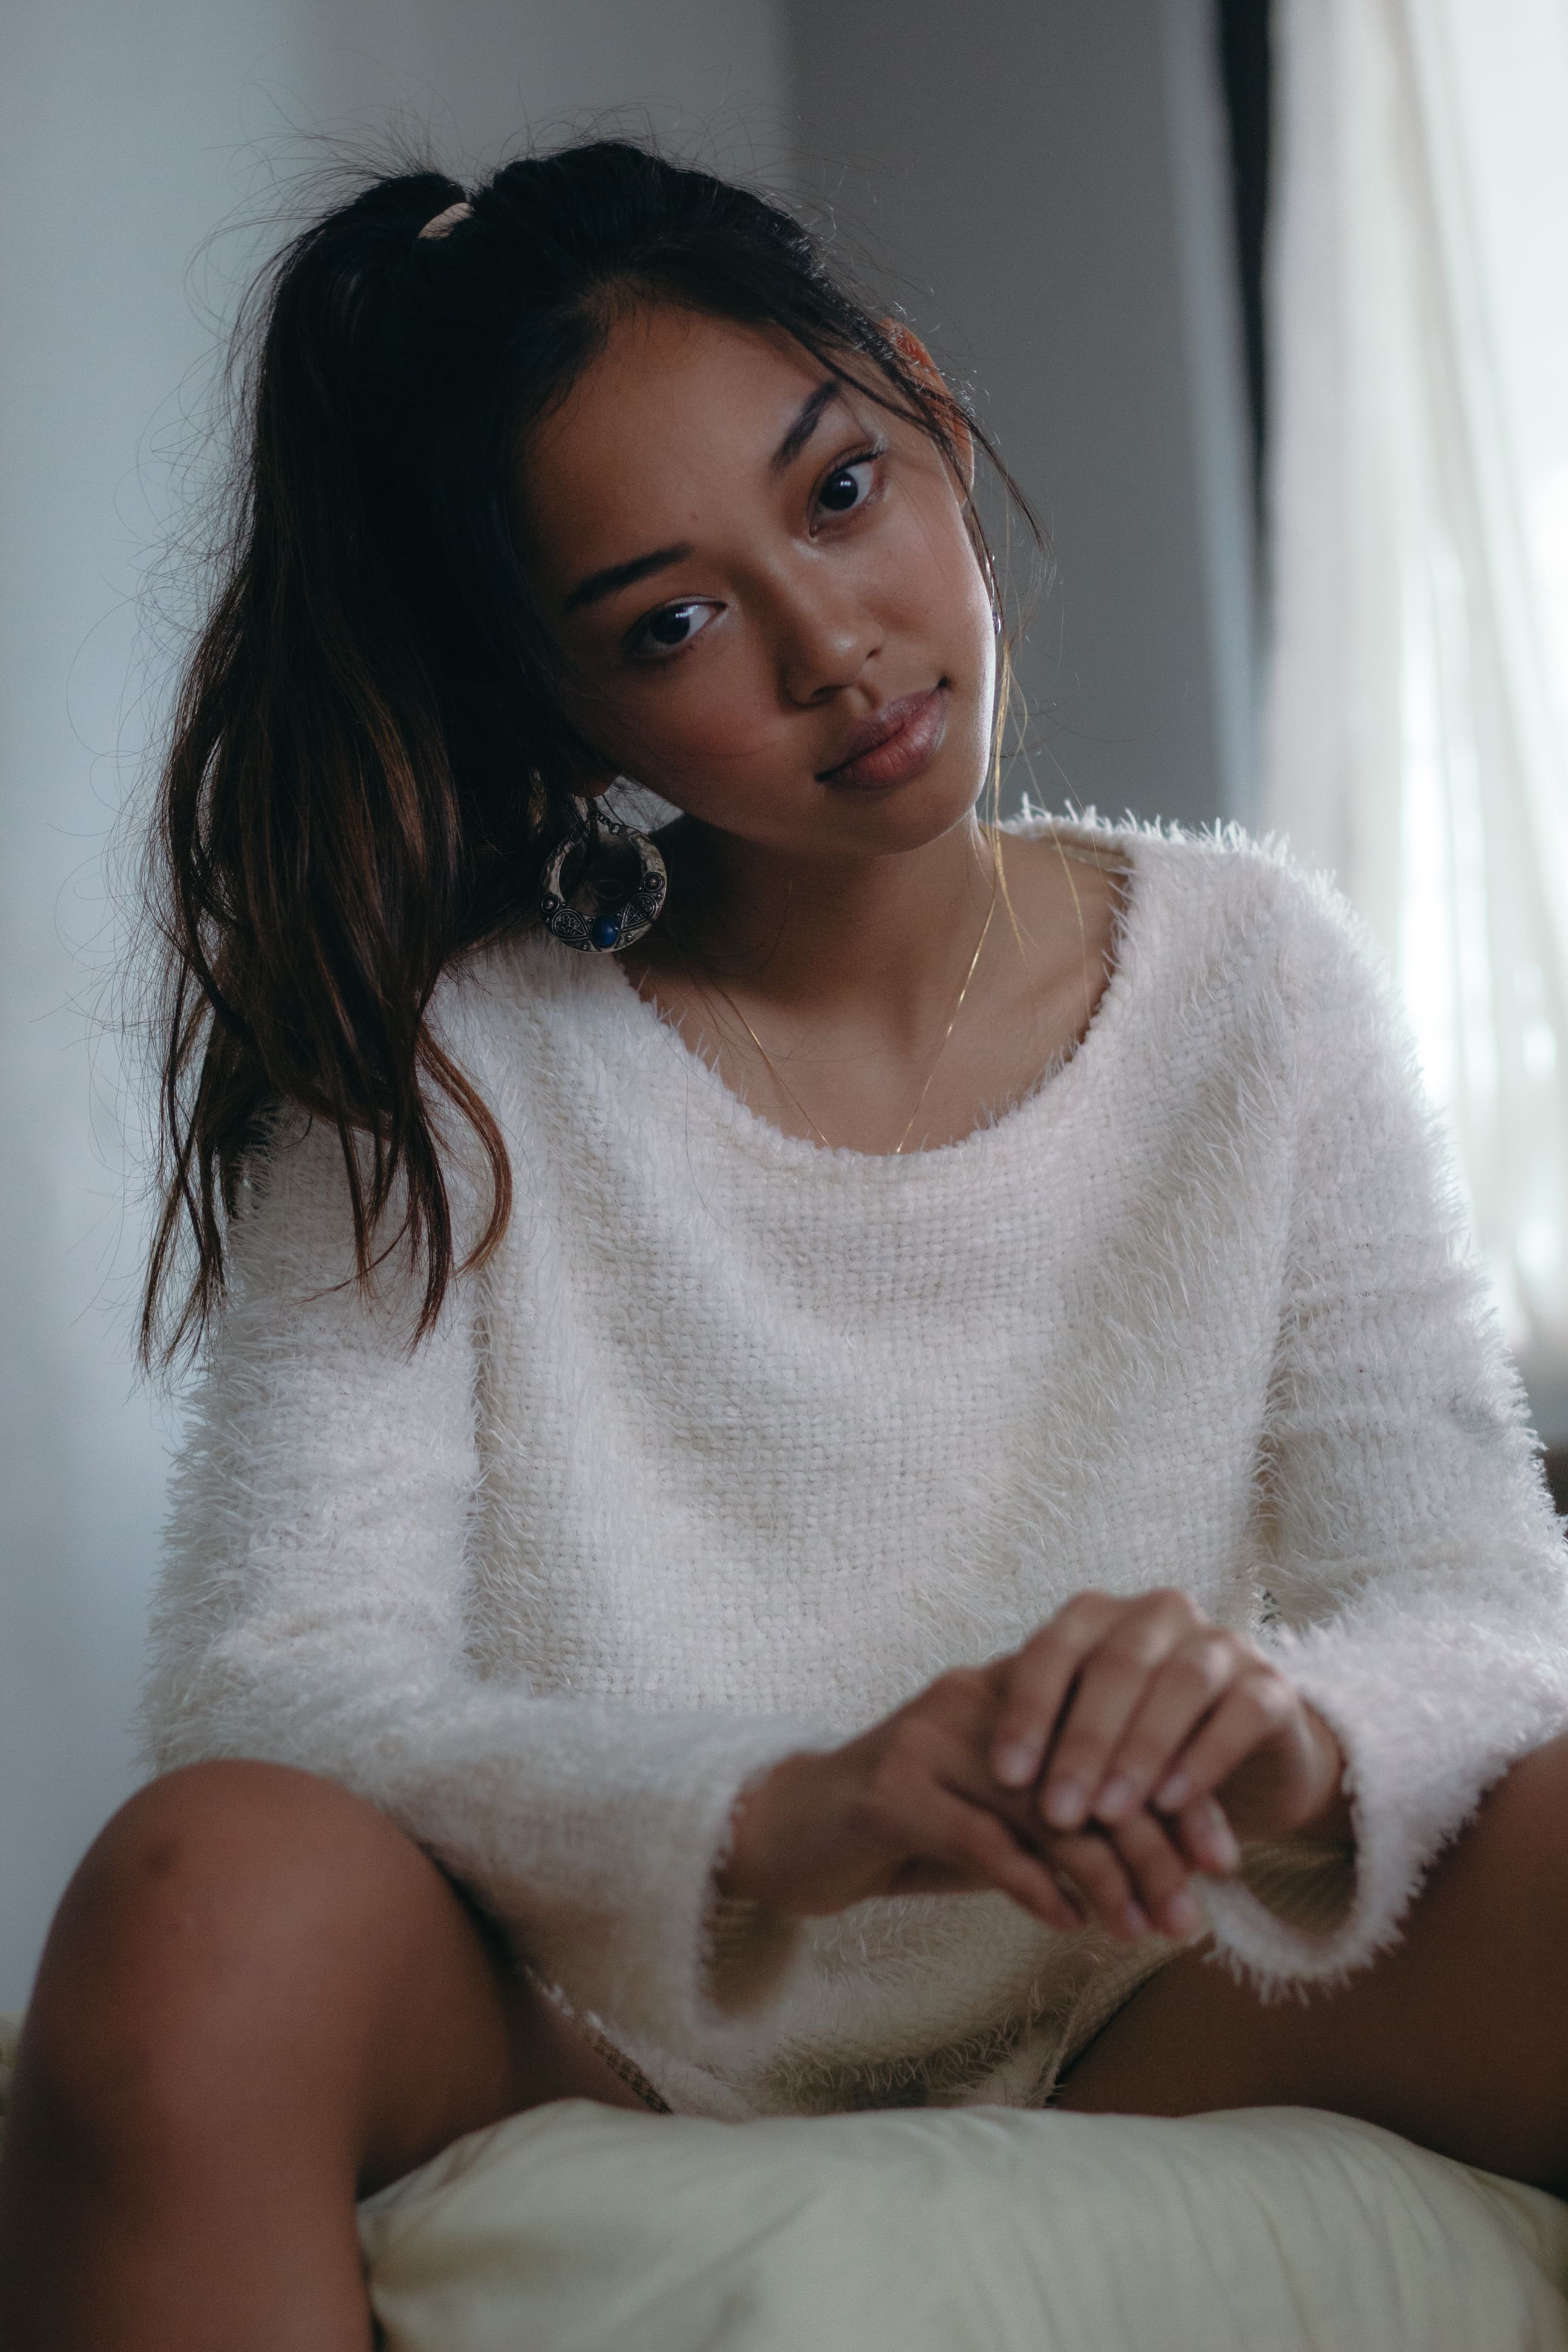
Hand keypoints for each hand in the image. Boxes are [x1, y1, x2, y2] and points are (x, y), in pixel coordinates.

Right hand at [719, 1657, 1251, 1942]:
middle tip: (1193, 1915)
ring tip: (1147, 1931)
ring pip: (1045, 1809)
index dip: (1175, 1793)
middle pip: (1090, 1770)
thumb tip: (1163, 1861)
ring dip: (1106, 1879)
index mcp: (1007, 1689)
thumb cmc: (904, 1829)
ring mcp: (930, 1741)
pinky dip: (1035, 1887)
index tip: (1221, 1857)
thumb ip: (1061, 1821)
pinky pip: (984, 1842)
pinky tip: (1071, 1925)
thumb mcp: (993, 1815)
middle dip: (1152, 1846)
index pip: (1114, 1732)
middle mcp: (973, 1700)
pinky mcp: (893, 1790)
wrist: (786, 1831)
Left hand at [986, 1587, 1349, 1853]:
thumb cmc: (1132, 1751)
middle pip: (1117, 1665)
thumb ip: (1047, 1747)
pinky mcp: (1273, 1688)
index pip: (1055, 1648)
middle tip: (1058, 1812)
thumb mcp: (1084, 1745)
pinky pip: (1241, 1713)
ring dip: (1141, 1751)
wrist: (1241, 1763)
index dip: (1028, 1710)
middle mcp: (1161, 1616)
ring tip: (1111, 1814)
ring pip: (1180, 1682)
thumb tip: (985, 1792)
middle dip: (1083, 1742)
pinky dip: (1203, 1758)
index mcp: (1101, 1616)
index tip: (1005, 1775)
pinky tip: (1172, 1806)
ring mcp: (1223, 1646)